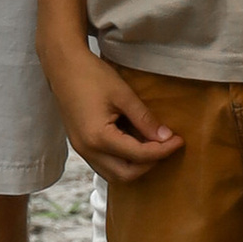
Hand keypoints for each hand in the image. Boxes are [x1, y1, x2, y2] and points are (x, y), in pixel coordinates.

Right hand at [54, 50, 182, 185]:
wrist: (63, 66)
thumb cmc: (91, 75)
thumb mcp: (123, 94)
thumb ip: (144, 118)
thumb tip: (166, 137)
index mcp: (99, 138)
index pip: (139, 155)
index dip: (163, 150)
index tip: (179, 140)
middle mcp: (88, 150)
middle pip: (126, 175)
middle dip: (149, 164)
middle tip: (166, 146)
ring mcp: (81, 150)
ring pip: (113, 174)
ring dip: (135, 166)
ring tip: (151, 146)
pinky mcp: (80, 145)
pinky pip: (104, 164)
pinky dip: (122, 161)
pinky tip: (133, 143)